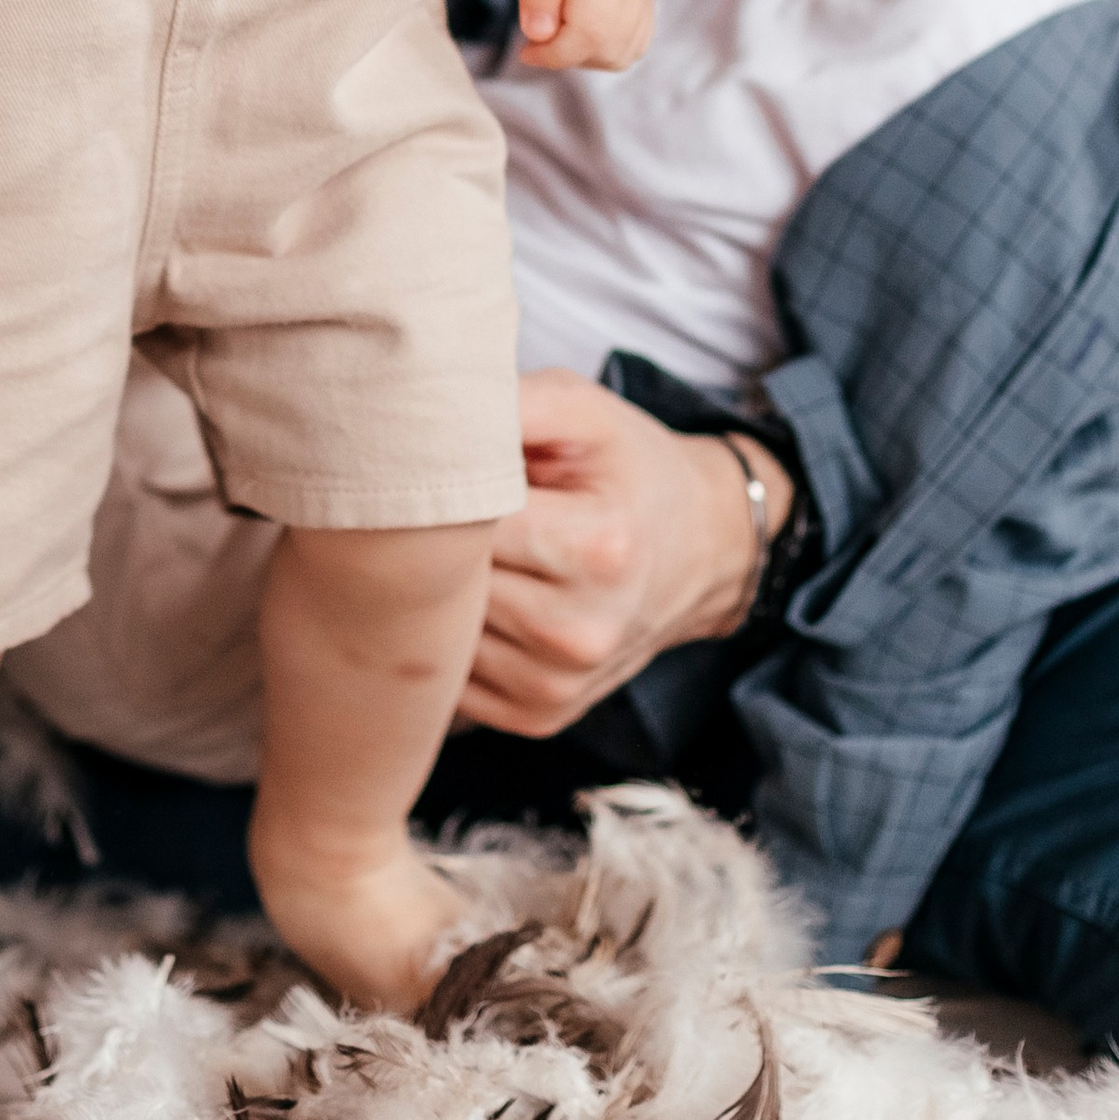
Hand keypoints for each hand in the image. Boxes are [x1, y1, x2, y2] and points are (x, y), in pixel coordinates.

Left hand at [457, 371, 784, 734]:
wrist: (697, 549)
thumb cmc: (628, 470)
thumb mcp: (584, 412)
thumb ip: (509, 403)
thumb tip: (421, 414)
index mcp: (597, 549)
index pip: (465, 522)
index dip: (445, 488)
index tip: (447, 467)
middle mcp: (580, 632)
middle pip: (446, 583)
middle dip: (432, 541)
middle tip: (450, 506)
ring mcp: (558, 685)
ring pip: (440, 635)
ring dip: (438, 594)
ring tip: (475, 552)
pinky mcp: (538, 716)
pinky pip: (452, 680)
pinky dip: (452, 641)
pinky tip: (483, 600)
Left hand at [508, 0, 658, 69]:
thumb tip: (540, 34)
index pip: (591, 36)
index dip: (554, 54)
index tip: (524, 47)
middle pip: (613, 50)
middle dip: (570, 55)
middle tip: (536, 28)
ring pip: (628, 47)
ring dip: (589, 51)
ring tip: (554, 22)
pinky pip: (637, 30)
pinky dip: (607, 40)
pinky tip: (575, 17)